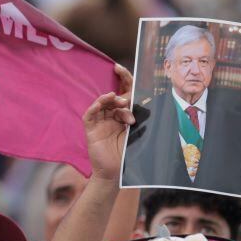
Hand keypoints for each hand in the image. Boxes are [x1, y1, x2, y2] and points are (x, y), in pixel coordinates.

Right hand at [84, 64, 134, 180]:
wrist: (116, 173)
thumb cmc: (127, 155)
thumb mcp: (137, 133)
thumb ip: (139, 117)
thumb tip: (149, 99)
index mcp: (122, 116)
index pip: (123, 93)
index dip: (122, 79)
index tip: (119, 67)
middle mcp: (111, 116)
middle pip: (114, 96)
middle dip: (120, 90)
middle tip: (127, 95)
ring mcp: (100, 122)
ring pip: (103, 103)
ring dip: (113, 100)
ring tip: (123, 104)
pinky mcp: (91, 129)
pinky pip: (91, 113)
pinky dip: (97, 105)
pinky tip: (105, 102)